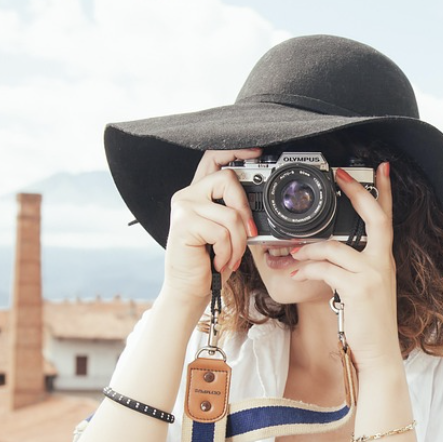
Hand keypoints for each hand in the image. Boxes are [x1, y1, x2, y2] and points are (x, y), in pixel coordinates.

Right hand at [160, 148, 261, 309]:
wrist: (189, 289)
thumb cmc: (208, 262)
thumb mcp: (226, 233)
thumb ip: (235, 213)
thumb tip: (258, 208)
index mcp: (198, 194)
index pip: (213, 159)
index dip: (236, 151)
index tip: (256, 152)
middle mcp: (187, 195)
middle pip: (227, 179)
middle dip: (245, 210)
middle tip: (247, 234)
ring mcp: (184, 208)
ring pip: (230, 214)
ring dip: (238, 243)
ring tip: (230, 258)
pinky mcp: (184, 224)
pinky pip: (222, 232)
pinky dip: (228, 252)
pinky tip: (218, 261)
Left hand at [288, 162, 400, 369]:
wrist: (379, 354)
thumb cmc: (368, 324)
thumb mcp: (364, 290)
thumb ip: (352, 268)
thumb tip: (323, 253)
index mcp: (384, 260)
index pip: (387, 218)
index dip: (385, 192)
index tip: (381, 169)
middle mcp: (383, 263)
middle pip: (375, 217)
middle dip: (357, 192)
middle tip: (340, 175)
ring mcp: (373, 274)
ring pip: (335, 247)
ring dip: (308, 248)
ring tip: (291, 253)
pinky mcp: (358, 288)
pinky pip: (326, 269)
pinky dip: (306, 268)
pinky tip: (295, 272)